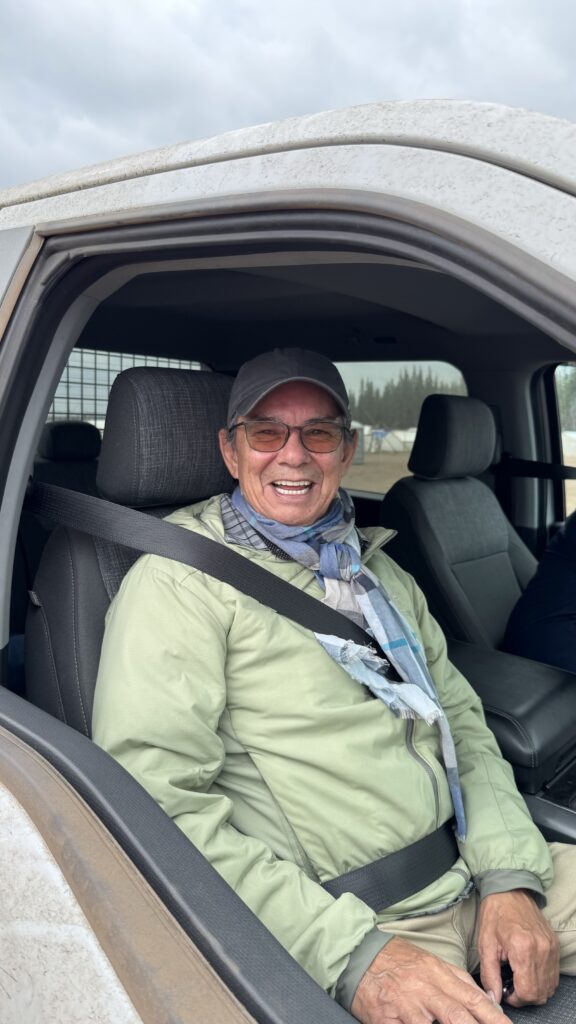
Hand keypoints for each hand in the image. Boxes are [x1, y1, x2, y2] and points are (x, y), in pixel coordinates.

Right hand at [351, 935, 509, 1023]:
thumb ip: (457, 980)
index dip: (493, 1018)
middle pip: (458, 1014)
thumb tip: (485, 999)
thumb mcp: (430, 962)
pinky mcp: (387, 1019)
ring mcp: (406, 1005)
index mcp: (438, 973)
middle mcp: (425, 989)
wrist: (359, 955)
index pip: (473, 998)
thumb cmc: (397, 960)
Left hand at [478, 890, 558, 1006]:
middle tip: (510, 986)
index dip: (515, 999)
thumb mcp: (485, 945)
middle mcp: (542, 950)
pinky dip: (542, 980)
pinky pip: (553, 975)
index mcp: (523, 948)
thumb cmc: (495, 916)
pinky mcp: (555, 946)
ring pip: (549, 987)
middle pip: (540, 993)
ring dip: (534, 990)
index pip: (527, 992)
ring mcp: (551, 948)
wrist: (509, 892)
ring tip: (518, 978)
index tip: (505, 991)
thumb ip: (490, 975)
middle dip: (524, 997)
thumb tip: (493, 998)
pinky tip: (528, 971)